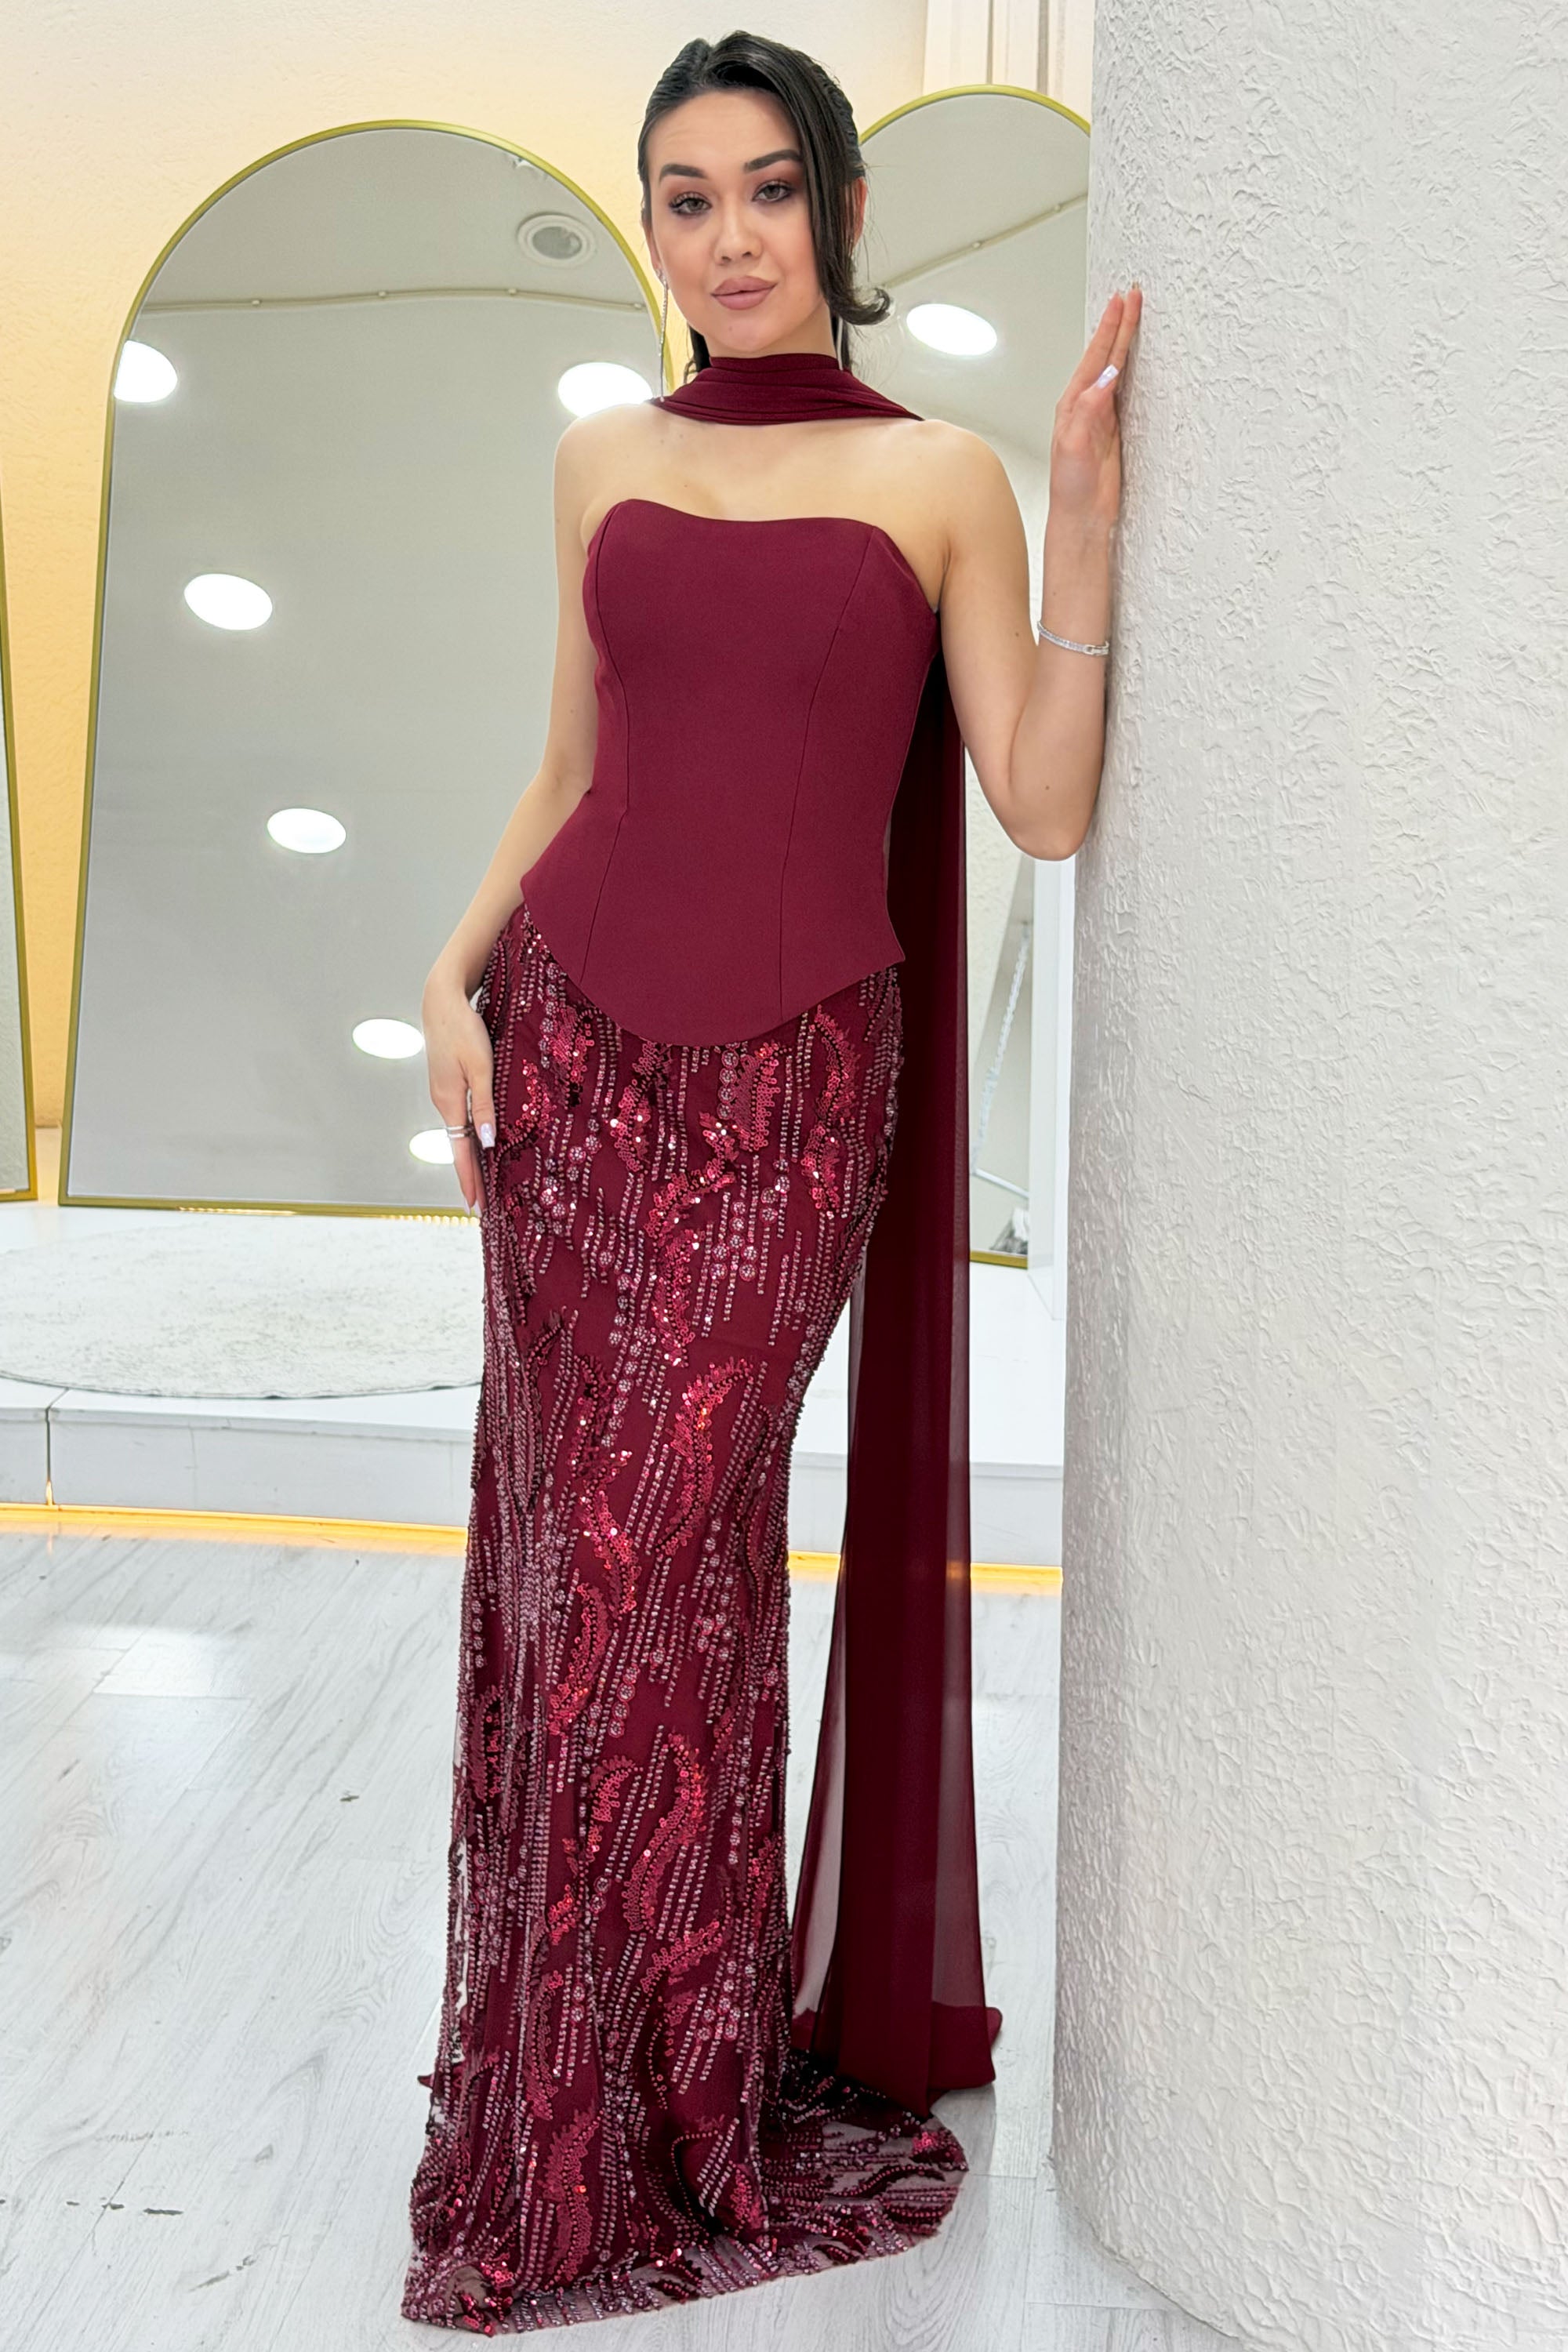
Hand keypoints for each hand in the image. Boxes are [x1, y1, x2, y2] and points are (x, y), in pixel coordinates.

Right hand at [422, 965, 496, 1211]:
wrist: (441, 999)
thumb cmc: (464, 1029)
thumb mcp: (481, 1067)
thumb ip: (485, 1105)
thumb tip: (487, 1141)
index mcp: (450, 1101)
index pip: (460, 1151)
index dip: (468, 1178)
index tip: (474, 1205)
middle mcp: (443, 1101)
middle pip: (458, 1146)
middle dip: (469, 1174)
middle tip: (479, 1203)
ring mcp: (444, 1091)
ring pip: (460, 1131)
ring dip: (470, 1155)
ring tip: (482, 1178)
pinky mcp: (448, 1080)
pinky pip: (461, 1115)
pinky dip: (470, 1133)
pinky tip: (480, 1139)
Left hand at [1050, 284, 1141, 532]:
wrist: (1081, 517)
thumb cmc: (1071, 488)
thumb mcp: (1076, 446)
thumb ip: (1090, 410)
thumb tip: (1108, 376)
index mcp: (1073, 404)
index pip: (1097, 358)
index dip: (1111, 329)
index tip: (1122, 303)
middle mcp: (1085, 405)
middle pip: (1106, 356)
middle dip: (1118, 325)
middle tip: (1131, 296)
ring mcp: (1100, 416)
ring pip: (1115, 369)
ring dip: (1123, 342)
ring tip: (1131, 316)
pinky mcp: (1114, 429)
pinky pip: (1125, 390)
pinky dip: (1130, 369)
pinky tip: (1133, 360)